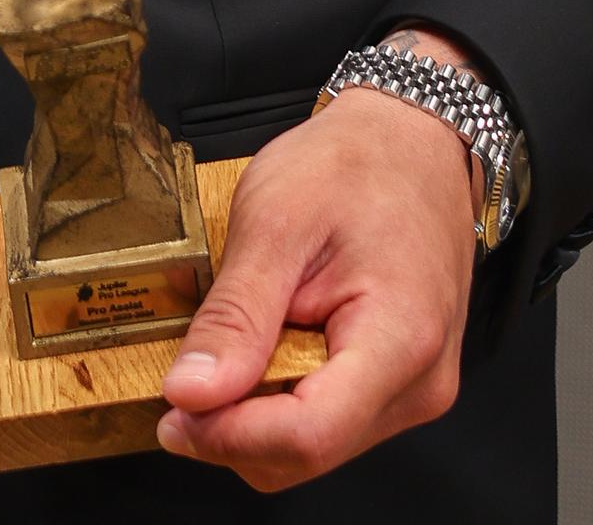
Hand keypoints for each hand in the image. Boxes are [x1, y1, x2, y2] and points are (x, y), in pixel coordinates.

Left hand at [158, 61, 476, 490]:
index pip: (307, 437)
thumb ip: (236, 315)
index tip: (172, 413)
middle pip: (307, 453)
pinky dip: (283, 397)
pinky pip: (330, 418)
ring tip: (237, 340)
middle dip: (234, 429)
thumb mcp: (276, 222)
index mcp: (399, 342)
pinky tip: (267, 344)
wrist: (411, 139)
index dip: (228, 436)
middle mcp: (420, 385)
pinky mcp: (401, 383)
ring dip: (257, 412)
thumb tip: (191, 394)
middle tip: (185, 375)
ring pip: (315, 446)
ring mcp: (416, 390)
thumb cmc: (354, 165)